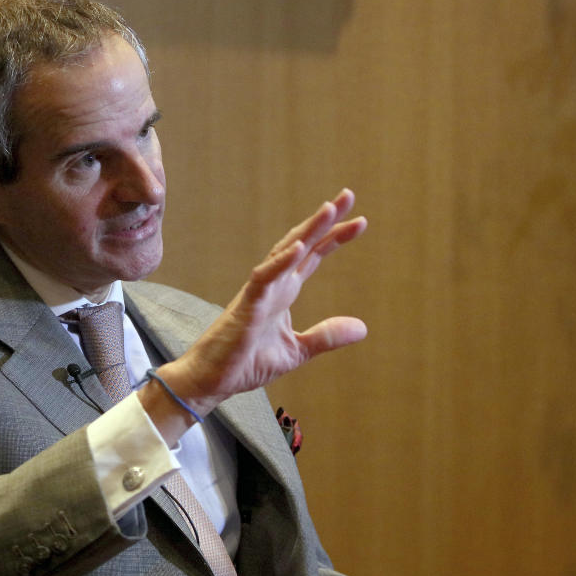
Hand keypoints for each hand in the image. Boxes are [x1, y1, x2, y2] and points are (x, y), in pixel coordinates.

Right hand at [157, 188, 366, 421]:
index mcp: (284, 291)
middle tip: (348, 195)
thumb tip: (363, 327)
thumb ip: (326, 336)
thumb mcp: (297, 351)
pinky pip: (263, 278)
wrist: (213, 380)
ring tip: (328, 209)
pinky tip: (299, 248)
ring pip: (284, 252)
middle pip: (302, 243)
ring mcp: (258, 291)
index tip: (360, 222)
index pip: (313, 256)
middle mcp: (273, 284)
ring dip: (306, 231)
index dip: (335, 237)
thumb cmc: (246, 362)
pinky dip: (280, 263)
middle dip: (326, 221)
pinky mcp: (245, 305)